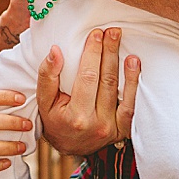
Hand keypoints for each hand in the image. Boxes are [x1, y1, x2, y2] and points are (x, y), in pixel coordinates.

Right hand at [37, 27, 139, 156]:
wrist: (70, 146)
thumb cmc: (54, 120)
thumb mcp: (44, 101)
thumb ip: (48, 75)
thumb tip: (55, 51)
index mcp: (76, 116)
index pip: (87, 78)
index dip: (93, 54)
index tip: (96, 34)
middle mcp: (97, 124)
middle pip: (106, 82)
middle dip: (109, 53)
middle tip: (112, 32)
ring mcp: (113, 129)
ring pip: (122, 93)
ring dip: (125, 67)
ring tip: (125, 45)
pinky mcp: (124, 130)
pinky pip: (133, 107)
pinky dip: (134, 85)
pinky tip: (135, 65)